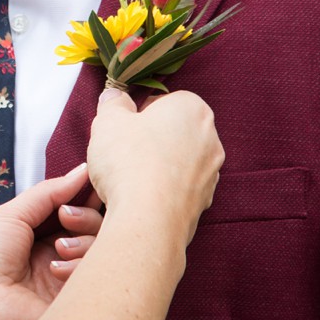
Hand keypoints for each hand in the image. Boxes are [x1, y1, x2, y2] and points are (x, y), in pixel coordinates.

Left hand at [0, 163, 100, 319]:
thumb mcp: (11, 214)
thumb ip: (48, 192)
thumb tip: (82, 171)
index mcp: (39, 235)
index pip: (75, 212)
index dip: (84, 198)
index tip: (93, 184)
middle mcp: (57, 255)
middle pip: (94, 227)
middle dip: (85, 215)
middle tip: (66, 217)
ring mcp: (68, 278)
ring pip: (100, 248)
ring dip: (82, 240)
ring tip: (59, 248)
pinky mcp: (76, 300)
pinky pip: (96, 274)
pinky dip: (79, 265)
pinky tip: (55, 270)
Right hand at [86, 87, 222, 246]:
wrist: (147, 221)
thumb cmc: (130, 163)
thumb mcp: (108, 121)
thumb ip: (113, 103)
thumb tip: (115, 98)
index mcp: (192, 108)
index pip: (163, 101)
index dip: (138, 114)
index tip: (122, 128)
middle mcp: (210, 138)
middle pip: (173, 131)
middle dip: (150, 139)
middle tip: (123, 151)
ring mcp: (211, 172)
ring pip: (178, 161)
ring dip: (157, 165)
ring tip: (130, 177)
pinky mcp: (203, 202)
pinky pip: (179, 187)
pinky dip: (163, 189)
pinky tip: (142, 196)